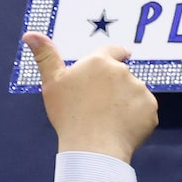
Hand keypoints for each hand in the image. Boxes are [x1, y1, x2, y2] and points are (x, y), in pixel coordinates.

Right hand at [24, 31, 157, 161]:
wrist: (93, 147)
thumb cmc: (69, 115)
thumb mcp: (52, 83)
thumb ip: (46, 56)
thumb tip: (30, 34)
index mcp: (99, 62)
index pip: (113, 50)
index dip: (117, 53)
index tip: (123, 54)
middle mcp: (123, 71)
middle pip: (122, 76)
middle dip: (114, 87)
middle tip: (99, 105)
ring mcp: (140, 89)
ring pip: (134, 93)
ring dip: (126, 102)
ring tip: (108, 119)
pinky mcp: (150, 108)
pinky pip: (144, 111)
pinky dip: (136, 118)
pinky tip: (121, 128)